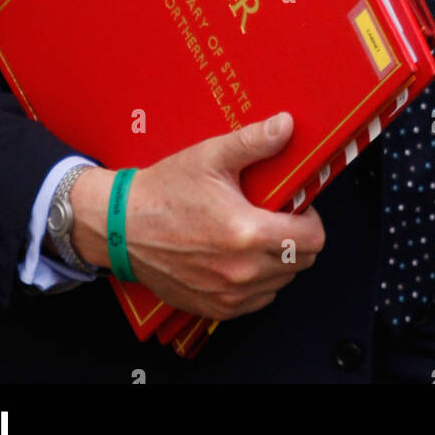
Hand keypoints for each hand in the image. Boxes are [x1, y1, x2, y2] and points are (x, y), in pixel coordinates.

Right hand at [69, 112, 324, 319]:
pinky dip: (258, 280)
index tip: (296, 205)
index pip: (312, 239)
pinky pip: (257, 300)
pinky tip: (240, 255)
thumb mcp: (210, 156)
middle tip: (276, 215)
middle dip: (297, 237)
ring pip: (282, 282)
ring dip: (279, 260)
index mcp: (247, 234)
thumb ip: (253, 141)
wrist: (122, 227)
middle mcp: (241, 272)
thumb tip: (285, 126)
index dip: (311, 218)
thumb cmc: (163, 192)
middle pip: (302, 262)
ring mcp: (228, 295)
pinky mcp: (215, 308)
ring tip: (255, 233)